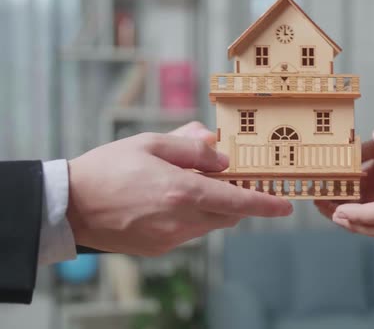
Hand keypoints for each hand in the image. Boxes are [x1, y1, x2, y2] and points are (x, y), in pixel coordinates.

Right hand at [67, 122, 292, 255]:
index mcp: (182, 191)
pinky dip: (190, 218)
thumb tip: (221, 154)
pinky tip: (166, 202)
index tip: (285, 207)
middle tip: (227, 181)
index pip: (237, 201)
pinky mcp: (159, 249)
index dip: (265, 205)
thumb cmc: (109, 168)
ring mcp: (170, 239)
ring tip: (185, 186)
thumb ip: (191, 147)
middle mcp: (181, 220)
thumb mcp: (151, 144)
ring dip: (211, 208)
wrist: (70, 206)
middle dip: (235, 200)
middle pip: (227, 215)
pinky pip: (188, 233)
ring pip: (209, 225)